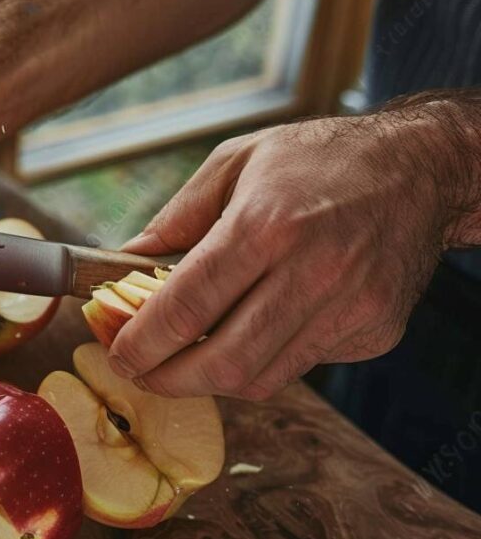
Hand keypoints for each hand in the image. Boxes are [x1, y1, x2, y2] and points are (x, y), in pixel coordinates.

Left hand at [112, 110, 469, 400]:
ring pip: (262, 377)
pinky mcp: (374, 330)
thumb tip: (125, 260)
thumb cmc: (319, 158)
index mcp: (266, 224)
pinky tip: (248, 334)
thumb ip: (177, 216)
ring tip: (181, 361)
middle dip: (168, 379)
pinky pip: (302, 364)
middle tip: (141, 372)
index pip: (188, 305)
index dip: (143, 340)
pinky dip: (263, 361)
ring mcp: (349, 308)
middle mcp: (312, 272)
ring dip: (211, 380)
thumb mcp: (236, 161)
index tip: (118, 351)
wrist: (420, 167)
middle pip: (224, 361)